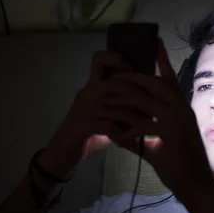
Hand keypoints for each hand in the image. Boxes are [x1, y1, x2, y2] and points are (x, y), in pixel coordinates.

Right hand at [40, 49, 156, 176]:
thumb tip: (148, 102)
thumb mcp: (105, 114)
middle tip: (150, 107)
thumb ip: (121, 105)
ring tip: (147, 126)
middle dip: (137, 94)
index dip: (118, 59)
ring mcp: (84, 108)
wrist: (63, 152)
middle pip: (115, 82)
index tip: (135, 72)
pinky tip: (129, 142)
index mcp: (93, 87)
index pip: (100, 59)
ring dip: (134, 117)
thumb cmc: (88, 133)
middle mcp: (88, 93)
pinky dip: (121, 134)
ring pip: (115, 106)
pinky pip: (107, 126)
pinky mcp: (81, 124)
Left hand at [98, 39, 213, 206]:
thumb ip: (140, 137)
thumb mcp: (157, 147)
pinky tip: (117, 136)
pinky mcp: (173, 134)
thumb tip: (119, 132)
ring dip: (123, 101)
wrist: (195, 186)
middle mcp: (181, 109)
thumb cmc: (179, 166)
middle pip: (153, 83)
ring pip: (146, 101)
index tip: (153, 42)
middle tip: (111, 77)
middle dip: (130, 78)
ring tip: (104, 102)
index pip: (169, 78)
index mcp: (180, 108)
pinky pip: (145, 125)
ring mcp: (179, 120)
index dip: (161, 59)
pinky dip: (128, 130)